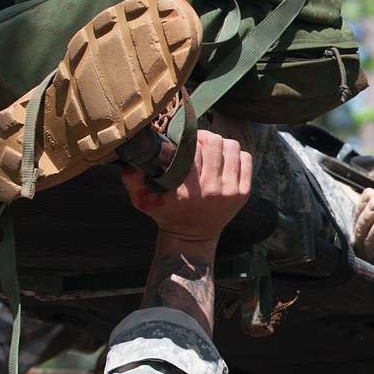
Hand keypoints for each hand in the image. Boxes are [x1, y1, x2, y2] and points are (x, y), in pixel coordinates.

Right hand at [120, 128, 251, 256]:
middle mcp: (212, 189)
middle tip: (196, 141)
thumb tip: (128, 162)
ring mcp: (231, 191)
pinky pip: (246, 159)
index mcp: (188, 189)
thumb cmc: (166, 214)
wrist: (192, 237)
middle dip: (204, 137)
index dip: (188, 139)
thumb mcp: (144, 201)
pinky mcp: (243, 193)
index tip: (182, 140)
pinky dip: (236, 154)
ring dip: (221, 143)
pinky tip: (224, 159)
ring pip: (232, 147)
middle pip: (214, 142)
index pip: (193, 149)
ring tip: (211, 148)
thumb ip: (133, 181)